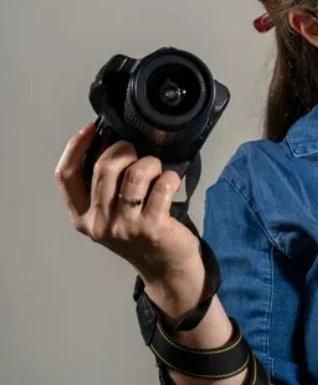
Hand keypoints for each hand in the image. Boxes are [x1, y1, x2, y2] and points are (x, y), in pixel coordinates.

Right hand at [54, 121, 202, 287]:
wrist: (166, 270)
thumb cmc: (141, 235)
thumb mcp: (110, 215)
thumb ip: (104, 187)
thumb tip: (110, 143)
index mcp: (82, 217)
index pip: (65, 175)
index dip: (75, 146)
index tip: (91, 128)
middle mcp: (98, 223)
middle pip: (104, 167)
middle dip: (124, 150)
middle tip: (137, 154)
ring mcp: (125, 226)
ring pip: (136, 173)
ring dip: (151, 163)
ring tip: (157, 171)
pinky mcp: (152, 226)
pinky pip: (162, 185)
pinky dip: (170, 177)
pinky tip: (171, 183)